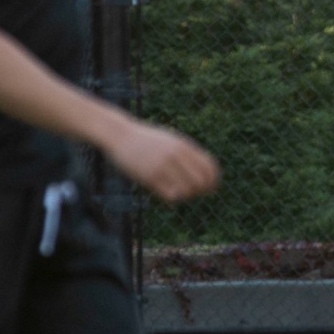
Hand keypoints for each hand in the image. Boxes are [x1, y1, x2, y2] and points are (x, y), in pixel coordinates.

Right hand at [104, 120, 218, 202]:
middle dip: (201, 191)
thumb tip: (205, 170)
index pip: (210, 167)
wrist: (119, 135)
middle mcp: (176, 155)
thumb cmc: (146, 139)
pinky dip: (174, 198)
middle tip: (194, 193)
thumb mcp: (171, 140)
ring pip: (187, 190)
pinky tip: (168, 194)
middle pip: (201, 181)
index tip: (209, 187)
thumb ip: (187, 153)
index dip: (213, 181)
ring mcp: (163, 165)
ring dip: (187, 196)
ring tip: (180, 194)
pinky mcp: (149, 176)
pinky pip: (171, 194)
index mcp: (185, 146)